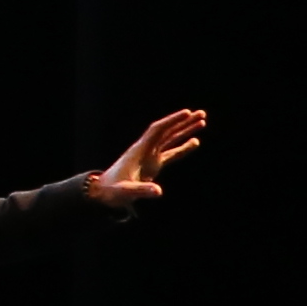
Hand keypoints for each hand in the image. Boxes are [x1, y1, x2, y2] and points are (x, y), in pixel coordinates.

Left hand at [85, 106, 212, 208]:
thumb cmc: (112, 190)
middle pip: (167, 131)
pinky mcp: (153, 164)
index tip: (187, 113)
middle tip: (201, 114)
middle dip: (183, 122)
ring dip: (186, 130)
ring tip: (202, 121)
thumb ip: (142, 190)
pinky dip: (183, 146)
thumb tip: (159, 191)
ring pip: (171, 139)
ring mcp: (150, 156)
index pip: (158, 130)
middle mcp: (146, 149)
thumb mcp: (126, 191)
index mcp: (139, 150)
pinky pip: (172, 152)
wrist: (104, 192)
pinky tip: (195, 141)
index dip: (172, 121)